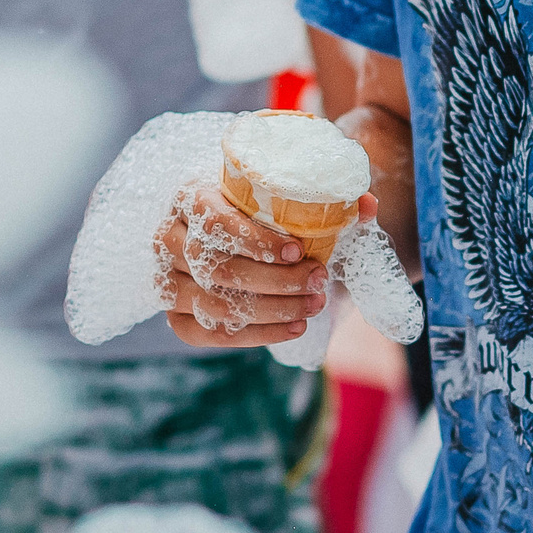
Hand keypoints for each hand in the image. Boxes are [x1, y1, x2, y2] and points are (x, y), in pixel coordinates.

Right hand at [154, 179, 378, 347]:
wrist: (234, 237)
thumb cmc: (261, 213)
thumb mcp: (285, 198)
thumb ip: (327, 199)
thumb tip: (368, 205)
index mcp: (190, 196)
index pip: (214, 220)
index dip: (257, 240)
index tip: (300, 251)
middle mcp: (168, 236)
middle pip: (218, 268)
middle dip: (276, 281)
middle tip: (318, 280)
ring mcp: (165, 277)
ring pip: (214, 304)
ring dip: (271, 310)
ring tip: (313, 306)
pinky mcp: (173, 314)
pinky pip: (208, 333)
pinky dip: (256, 335)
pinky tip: (294, 328)